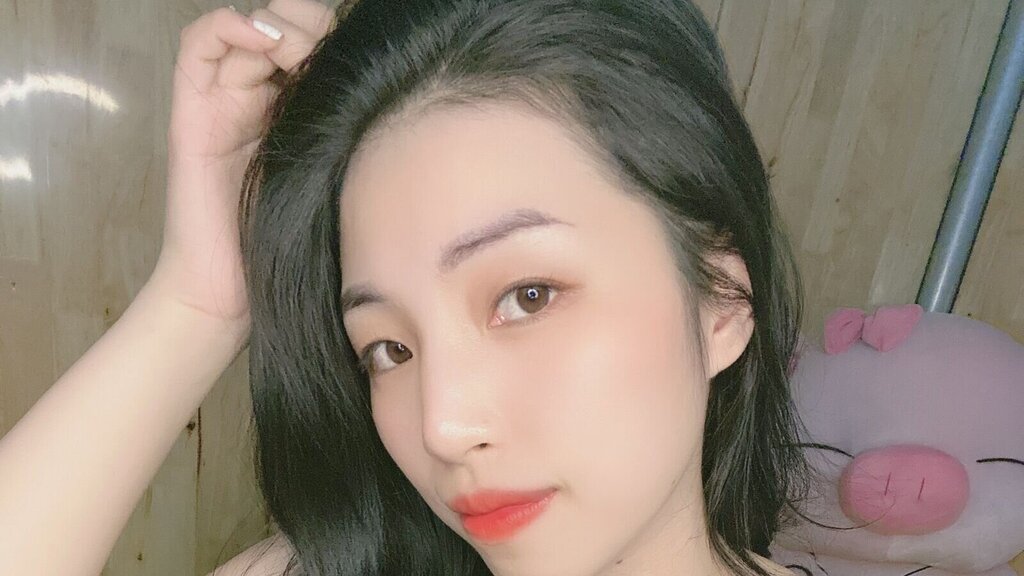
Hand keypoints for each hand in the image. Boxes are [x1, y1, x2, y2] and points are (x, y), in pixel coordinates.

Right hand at [150, 0, 334, 326]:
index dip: (334, 32)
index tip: (360, 55)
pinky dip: (231, 26)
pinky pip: (200, 44)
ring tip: (297, 54)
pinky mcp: (191, 110)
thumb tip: (396, 86)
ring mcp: (223, 99)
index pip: (315, 39)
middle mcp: (257, 95)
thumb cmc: (288, 241)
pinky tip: (266, 43)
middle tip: (327, 53)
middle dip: (309, 23)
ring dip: (278, 27)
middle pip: (282, 22)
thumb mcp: (336, 174)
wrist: (230, 287)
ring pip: (246, 25)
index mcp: (295, 109)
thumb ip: (351, 129)